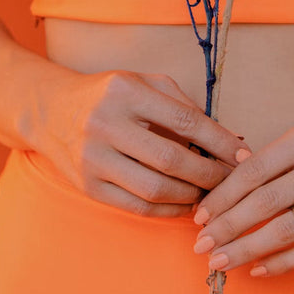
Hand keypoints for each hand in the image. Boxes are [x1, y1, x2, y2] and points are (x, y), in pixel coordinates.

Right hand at [33, 70, 248, 217]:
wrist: (51, 110)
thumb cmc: (111, 95)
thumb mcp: (145, 82)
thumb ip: (182, 104)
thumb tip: (226, 138)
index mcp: (126, 92)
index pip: (185, 120)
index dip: (219, 141)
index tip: (243, 154)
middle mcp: (106, 124)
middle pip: (172, 159)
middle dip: (210, 174)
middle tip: (232, 180)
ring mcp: (93, 158)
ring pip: (155, 189)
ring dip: (191, 196)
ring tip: (211, 194)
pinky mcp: (87, 186)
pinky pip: (136, 206)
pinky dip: (168, 210)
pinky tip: (186, 205)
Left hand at [191, 118, 293, 275]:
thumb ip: (275, 159)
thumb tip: (226, 182)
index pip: (254, 169)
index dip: (222, 195)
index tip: (200, 215)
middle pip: (264, 200)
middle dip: (227, 225)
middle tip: (201, 244)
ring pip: (285, 228)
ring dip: (247, 248)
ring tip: (222, 259)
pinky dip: (282, 263)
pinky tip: (259, 269)